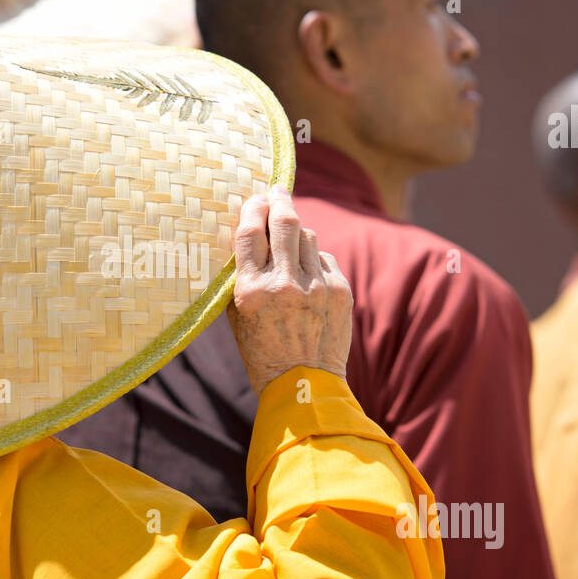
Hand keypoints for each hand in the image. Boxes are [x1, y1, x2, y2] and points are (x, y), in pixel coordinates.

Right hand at [226, 185, 351, 395]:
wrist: (306, 387)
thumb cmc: (263, 354)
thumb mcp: (237, 318)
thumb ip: (239, 279)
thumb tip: (245, 238)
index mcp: (251, 291)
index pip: (249, 233)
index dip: (251, 209)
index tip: (253, 198)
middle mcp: (284, 284)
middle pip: (284, 222)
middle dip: (279, 200)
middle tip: (276, 191)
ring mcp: (316, 286)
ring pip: (307, 236)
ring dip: (296, 231)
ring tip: (289, 235)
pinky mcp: (340, 291)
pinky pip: (324, 258)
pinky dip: (313, 258)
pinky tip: (307, 272)